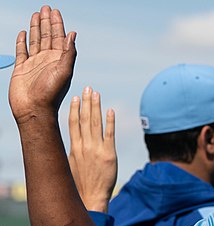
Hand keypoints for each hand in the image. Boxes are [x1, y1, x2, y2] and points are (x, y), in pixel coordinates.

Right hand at [9, 6, 75, 123]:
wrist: (34, 109)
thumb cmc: (51, 93)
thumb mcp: (64, 72)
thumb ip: (69, 53)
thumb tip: (73, 34)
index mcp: (59, 60)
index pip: (59, 37)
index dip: (58, 24)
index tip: (56, 11)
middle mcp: (47, 60)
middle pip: (47, 36)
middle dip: (47, 22)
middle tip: (46, 7)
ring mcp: (34, 64)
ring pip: (35, 40)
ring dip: (36, 27)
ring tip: (37, 14)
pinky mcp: (21, 68)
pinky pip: (22, 51)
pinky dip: (22, 41)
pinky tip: (23, 33)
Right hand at [68, 88, 116, 212]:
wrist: (90, 197)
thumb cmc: (79, 184)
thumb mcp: (71, 165)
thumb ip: (74, 152)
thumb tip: (74, 144)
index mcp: (73, 148)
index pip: (73, 123)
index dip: (75, 109)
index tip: (76, 97)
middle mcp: (84, 146)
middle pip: (85, 119)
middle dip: (86, 102)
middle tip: (88, 88)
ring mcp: (96, 149)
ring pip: (96, 123)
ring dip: (96, 107)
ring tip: (96, 94)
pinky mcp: (109, 155)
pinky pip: (110, 135)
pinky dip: (110, 122)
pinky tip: (110, 111)